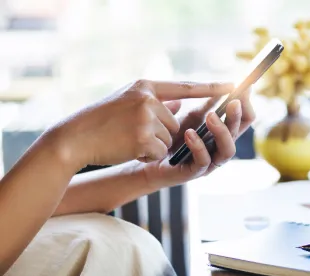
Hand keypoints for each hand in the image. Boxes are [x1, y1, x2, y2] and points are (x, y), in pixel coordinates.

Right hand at [48, 79, 232, 169]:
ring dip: (153, 144)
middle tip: (134, 132)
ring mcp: (146, 118)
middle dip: (162, 133)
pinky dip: (146, 154)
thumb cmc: (101, 120)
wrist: (75, 137)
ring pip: (169, 139)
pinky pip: (159, 151)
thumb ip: (156, 101)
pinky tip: (127, 148)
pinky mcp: (143, 138)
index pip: (185, 86)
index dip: (210, 87)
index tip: (233, 86)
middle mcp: (148, 99)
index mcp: (145, 86)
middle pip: (176, 123)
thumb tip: (180, 105)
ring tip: (128, 139)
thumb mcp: (128, 101)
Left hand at [143, 89, 255, 187]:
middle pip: (238, 133)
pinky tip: (189, 133)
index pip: (244, 120)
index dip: (247, 105)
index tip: (245, 88)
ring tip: (211, 116)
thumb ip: (207, 104)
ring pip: (228, 150)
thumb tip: (224, 85)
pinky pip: (203, 161)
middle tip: (232, 102)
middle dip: (236, 116)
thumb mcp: (191, 117)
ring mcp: (210, 162)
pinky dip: (198, 146)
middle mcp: (220, 148)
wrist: (149, 158)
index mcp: (223, 133)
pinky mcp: (194, 172)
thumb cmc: (173, 137)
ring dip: (221, 132)